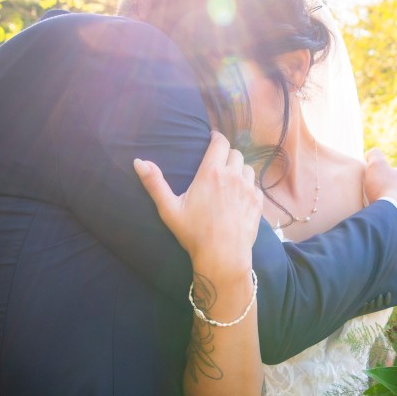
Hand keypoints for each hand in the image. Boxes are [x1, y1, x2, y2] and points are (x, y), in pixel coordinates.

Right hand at [134, 131, 262, 281]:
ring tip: (230, 180)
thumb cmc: (194, 233)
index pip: (220, 142)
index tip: (212, 140)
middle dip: (227, 155)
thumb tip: (138, 162)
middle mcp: (233, 176)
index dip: (217, 138)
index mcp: (211, 173)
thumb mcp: (169, 209)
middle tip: (218, 164)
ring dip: (239, 170)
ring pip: (247, 168)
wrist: (222, 257)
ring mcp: (248, 189)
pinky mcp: (258, 202)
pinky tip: (240, 196)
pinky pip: (255, 185)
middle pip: (235, 153)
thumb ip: (154, 183)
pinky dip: (248, 186)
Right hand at [363, 148, 396, 225]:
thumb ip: (375, 155)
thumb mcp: (376, 164)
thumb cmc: (382, 186)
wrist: (390, 209)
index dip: (386, 175)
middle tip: (381, 193)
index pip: (396, 174)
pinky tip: (391, 215)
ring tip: (386, 205)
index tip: (377, 180)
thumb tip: (372, 153)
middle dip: (394, 190)